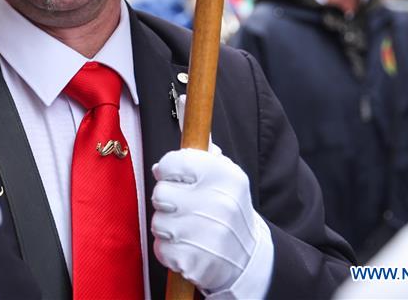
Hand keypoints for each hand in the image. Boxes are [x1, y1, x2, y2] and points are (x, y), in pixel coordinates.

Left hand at [152, 145, 272, 295]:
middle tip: (182, 207)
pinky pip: (161, 249)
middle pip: (160, 192)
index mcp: (225, 175)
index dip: (168, 170)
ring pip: (158, 222)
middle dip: (166, 200)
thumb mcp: (226, 177)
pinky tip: (187, 248)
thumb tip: (172, 146)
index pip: (174, 161)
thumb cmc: (228, 211)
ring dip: (166, 228)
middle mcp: (218, 203)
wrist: (249, 257)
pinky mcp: (195, 261)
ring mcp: (207, 234)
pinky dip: (168, 251)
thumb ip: (200, 157)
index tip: (174, 177)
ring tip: (187, 230)